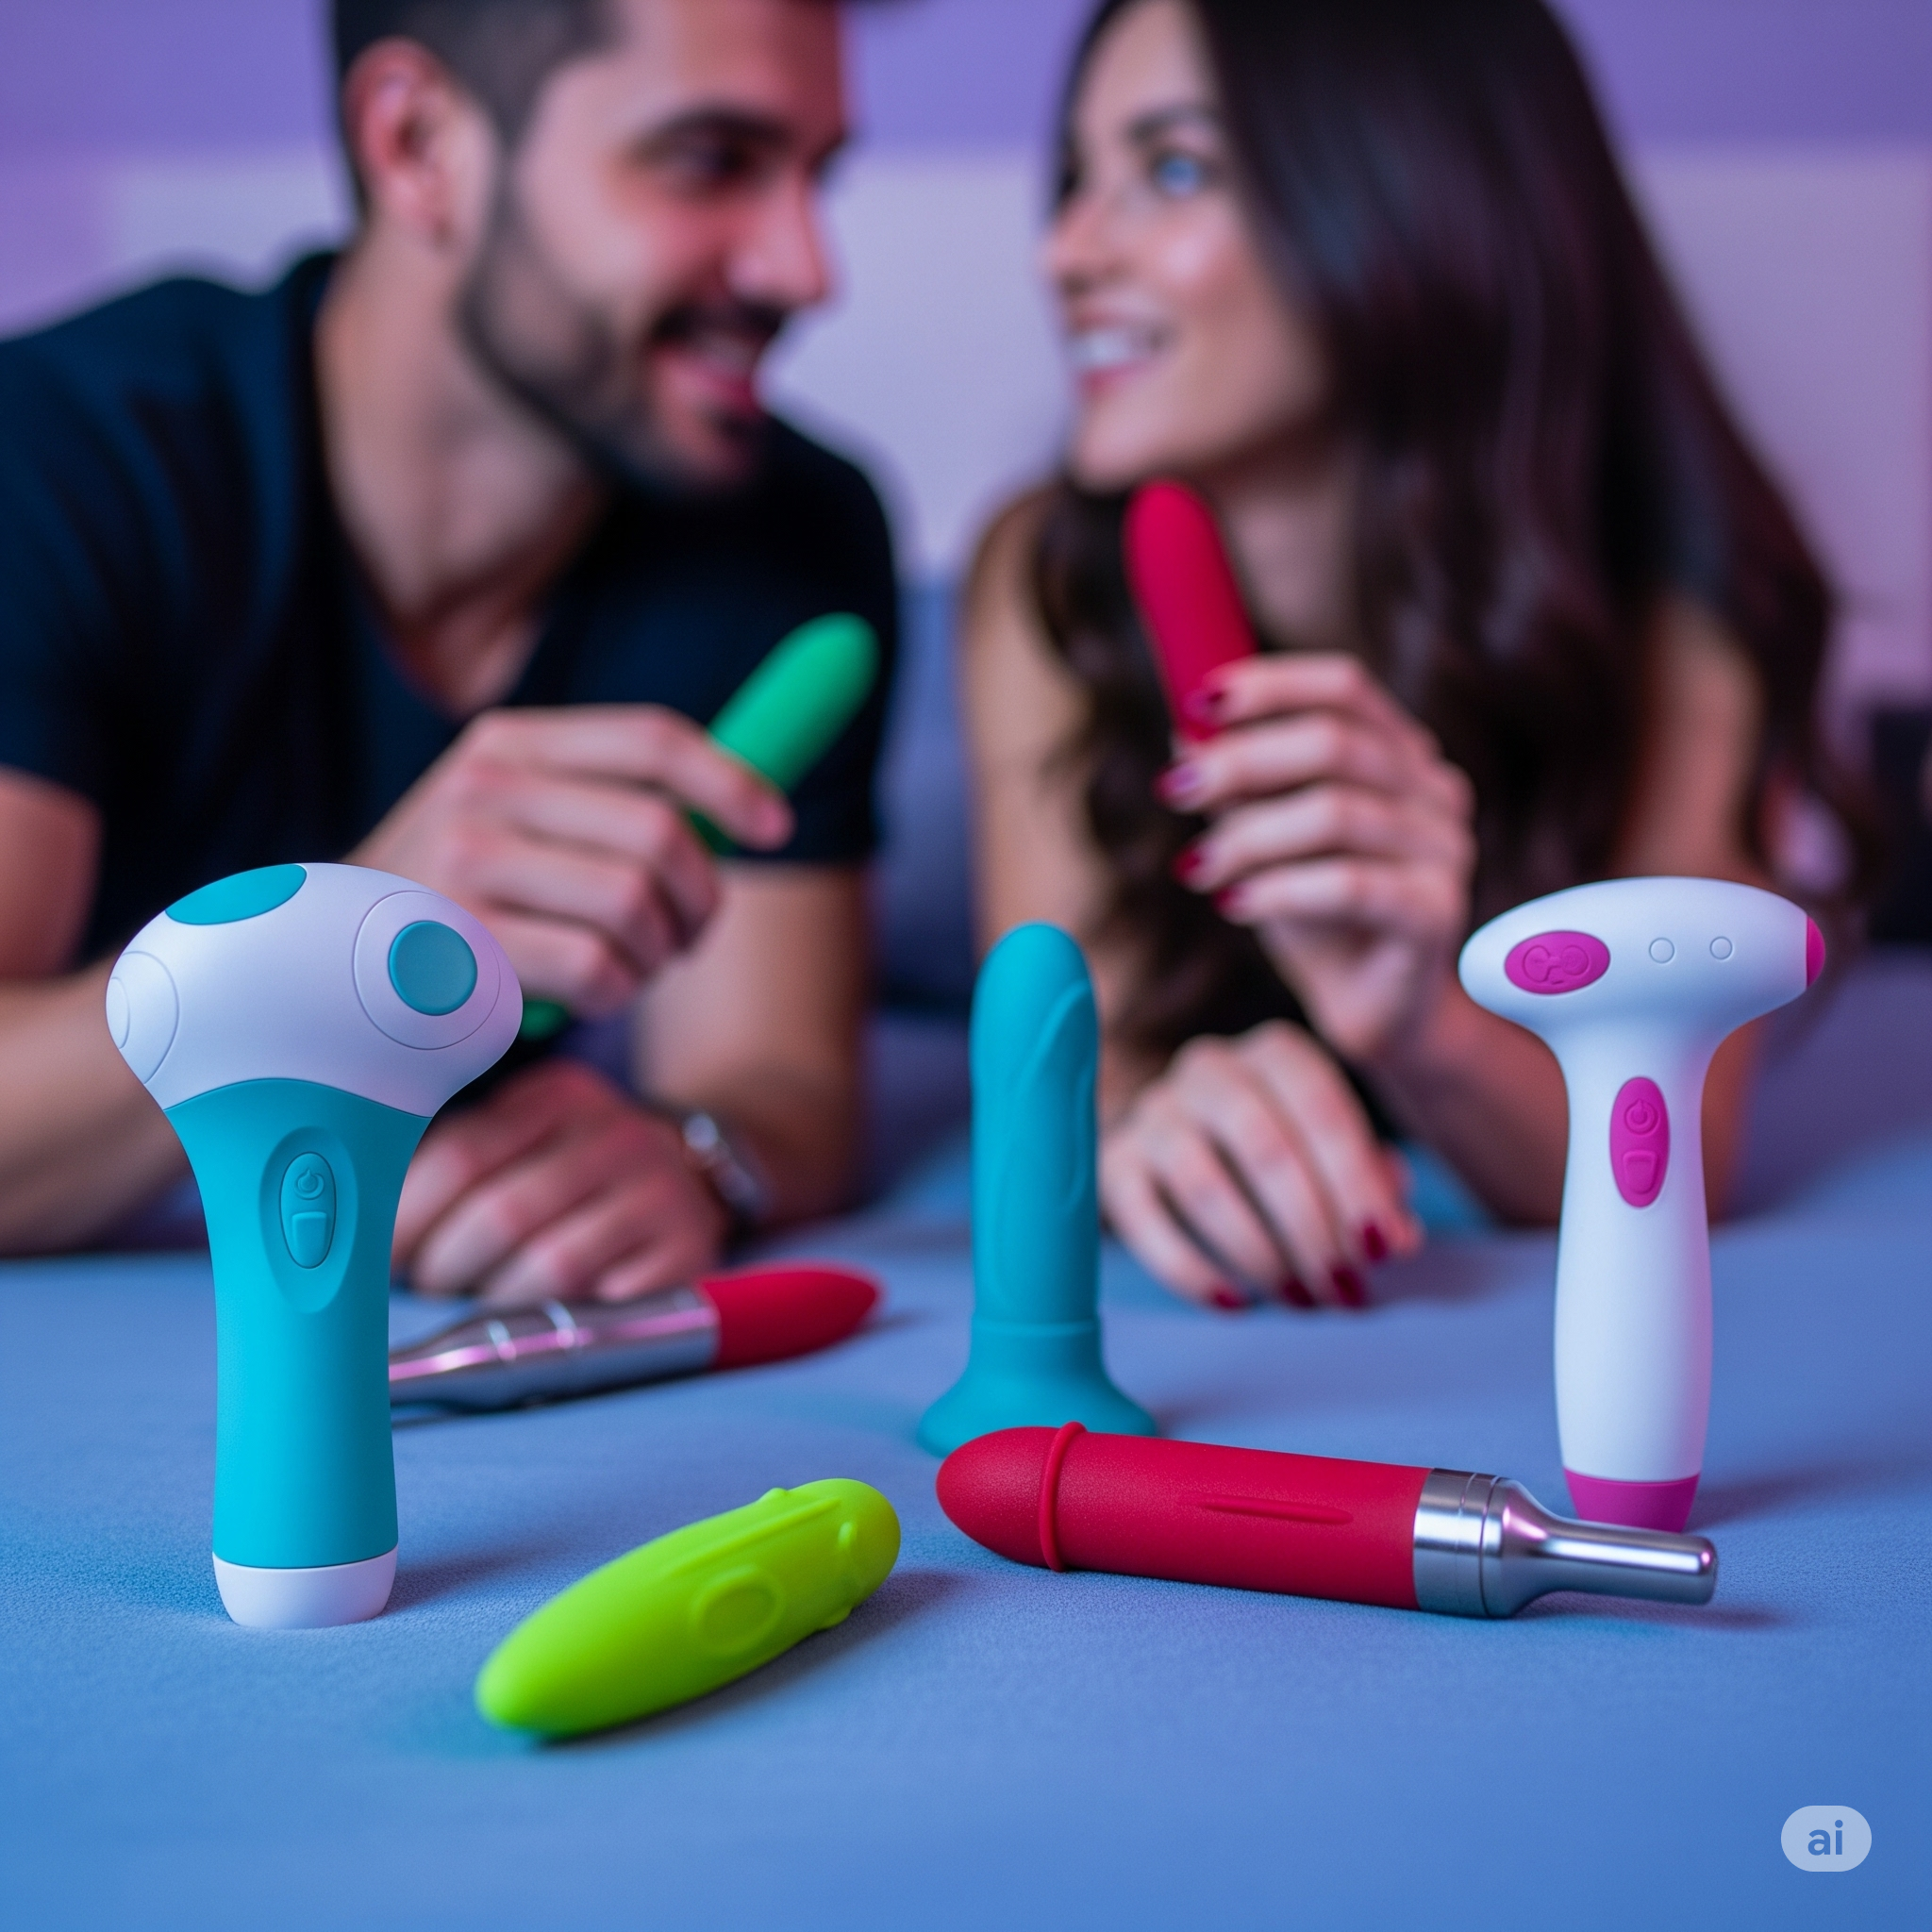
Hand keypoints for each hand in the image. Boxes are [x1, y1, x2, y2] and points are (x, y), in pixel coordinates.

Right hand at [353, 705, 791, 1018]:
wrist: (336, 969)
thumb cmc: (466, 903)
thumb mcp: (525, 825)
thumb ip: (613, 804)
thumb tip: (750, 805)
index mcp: (512, 742)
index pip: (651, 736)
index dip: (731, 780)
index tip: (776, 828)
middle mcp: (484, 786)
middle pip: (662, 829)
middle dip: (703, 896)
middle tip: (693, 935)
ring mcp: (465, 862)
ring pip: (635, 904)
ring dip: (657, 953)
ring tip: (633, 967)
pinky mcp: (459, 943)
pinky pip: (596, 968)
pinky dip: (615, 993)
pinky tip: (589, 996)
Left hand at [393, 1058, 726, 1307]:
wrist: (691, 1185)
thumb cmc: (571, 1178)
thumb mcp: (523, 1143)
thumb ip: (451, 1166)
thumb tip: (349, 1225)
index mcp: (558, 1095)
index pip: (460, 1156)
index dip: (405, 1220)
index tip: (372, 1259)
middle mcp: (616, 1131)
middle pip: (501, 1212)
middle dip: (445, 1267)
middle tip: (427, 1288)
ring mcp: (660, 1189)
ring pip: (550, 1263)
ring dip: (496, 1298)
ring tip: (480, 1299)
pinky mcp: (688, 1247)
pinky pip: (604, 1298)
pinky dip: (560, 1316)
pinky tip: (543, 1311)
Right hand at [1098, 1021, 1420, 1310]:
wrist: (1189, 1146)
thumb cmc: (1286, 1155)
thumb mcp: (1336, 1156)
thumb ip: (1372, 1187)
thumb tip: (1396, 1236)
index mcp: (1276, 1053)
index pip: (1322, 1107)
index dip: (1356, 1184)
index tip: (1382, 1250)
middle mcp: (1209, 1068)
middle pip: (1264, 1147)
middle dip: (1311, 1229)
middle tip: (1341, 1289)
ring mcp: (1153, 1111)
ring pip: (1203, 1186)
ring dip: (1260, 1255)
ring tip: (1298, 1299)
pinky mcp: (1113, 1162)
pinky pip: (1144, 1221)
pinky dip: (1192, 1271)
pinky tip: (1236, 1303)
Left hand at [1161, 655, 1475, 1063]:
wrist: (1370, 1011)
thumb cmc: (1315, 916)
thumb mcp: (1267, 840)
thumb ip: (1240, 787)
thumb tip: (1184, 730)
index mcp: (1402, 754)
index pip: (1345, 688)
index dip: (1272, 685)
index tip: (1198, 702)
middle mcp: (1435, 790)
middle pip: (1335, 744)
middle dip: (1241, 762)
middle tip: (1173, 789)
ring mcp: (1446, 849)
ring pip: (1337, 814)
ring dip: (1248, 837)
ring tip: (1195, 868)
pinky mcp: (1437, 911)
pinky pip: (1350, 885)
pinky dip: (1278, 890)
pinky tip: (1232, 906)